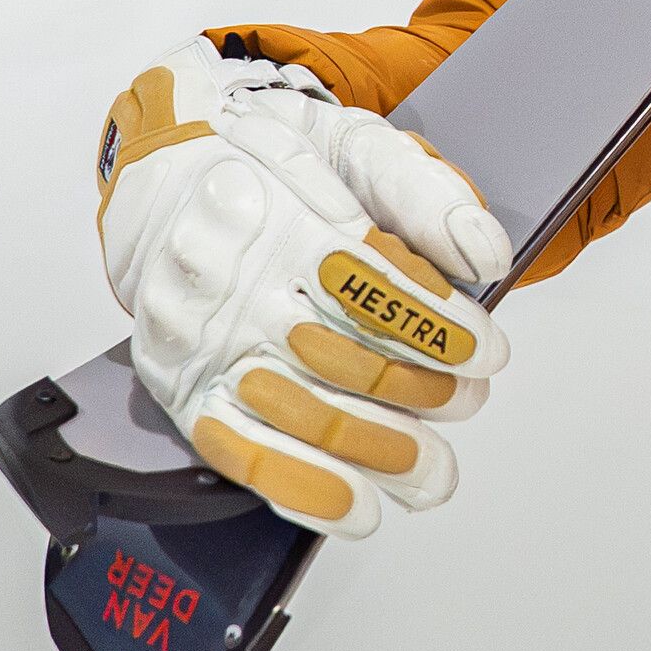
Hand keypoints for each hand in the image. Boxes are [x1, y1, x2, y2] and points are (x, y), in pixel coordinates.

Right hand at [93, 37, 515, 535]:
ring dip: (377, 453)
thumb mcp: (352, 142)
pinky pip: (238, 451)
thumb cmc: (266, 157)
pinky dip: (304, 489)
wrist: (162, 171)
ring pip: (297, 413)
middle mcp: (223, 279)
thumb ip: (424, 194)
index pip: (366, 281)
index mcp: (269, 210)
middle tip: (470, 404)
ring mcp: (194, 338)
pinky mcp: (175, 383)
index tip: (488, 351)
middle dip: (419, 394)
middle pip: (337, 356)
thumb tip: (486, 256)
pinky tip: (359, 509)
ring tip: (435, 472)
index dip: (436, 326)